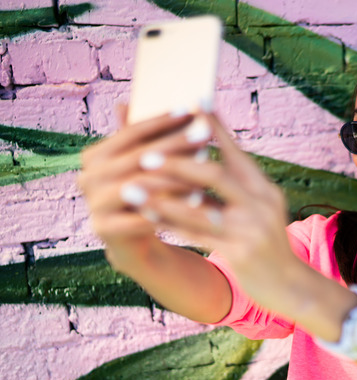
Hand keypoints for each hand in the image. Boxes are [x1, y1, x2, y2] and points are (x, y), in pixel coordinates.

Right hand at [77, 106, 206, 258]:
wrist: (135, 239)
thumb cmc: (147, 193)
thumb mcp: (149, 163)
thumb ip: (152, 136)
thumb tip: (168, 100)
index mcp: (95, 156)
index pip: (130, 132)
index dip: (161, 121)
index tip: (192, 111)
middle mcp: (87, 177)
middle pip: (136, 158)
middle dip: (174, 146)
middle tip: (205, 137)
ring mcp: (93, 204)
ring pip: (138, 187)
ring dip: (173, 180)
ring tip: (204, 174)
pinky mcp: (103, 230)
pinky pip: (139, 218)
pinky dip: (167, 211)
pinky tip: (195, 203)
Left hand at [140, 114, 302, 312]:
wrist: (292, 286)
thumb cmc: (268, 244)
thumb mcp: (261, 210)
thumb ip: (235, 187)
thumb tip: (201, 158)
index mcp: (264, 189)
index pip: (236, 152)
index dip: (213, 128)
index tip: (191, 104)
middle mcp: (260, 204)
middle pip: (216, 176)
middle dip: (178, 163)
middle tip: (145, 154)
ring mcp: (251, 229)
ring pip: (200, 209)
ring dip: (162, 198)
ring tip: (132, 188)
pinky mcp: (241, 253)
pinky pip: (196, 236)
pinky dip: (170, 225)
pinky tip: (147, 217)